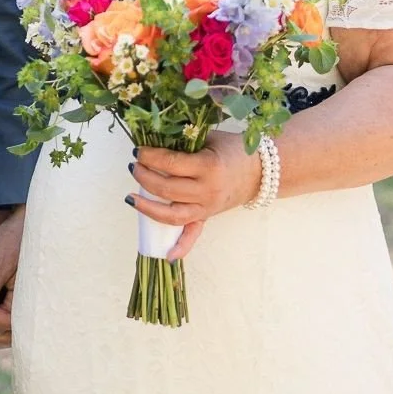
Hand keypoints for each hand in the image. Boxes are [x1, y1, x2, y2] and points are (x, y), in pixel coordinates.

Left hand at [127, 132, 261, 261]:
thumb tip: (154, 138)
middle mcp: (207, 190)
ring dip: (148, 207)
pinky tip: (166, 255)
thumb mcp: (210, 138)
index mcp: (208, 166)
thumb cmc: (233, 150)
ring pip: (173, 214)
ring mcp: (207, 207)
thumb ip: (184, 140)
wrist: (261, 171)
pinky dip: (181, 247)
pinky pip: (193, 234)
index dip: (149, 157)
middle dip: (143, 177)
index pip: (170, 164)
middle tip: (134, 166)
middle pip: (167, 189)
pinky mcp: (208, 216)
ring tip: (130, 197)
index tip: (138, 151)